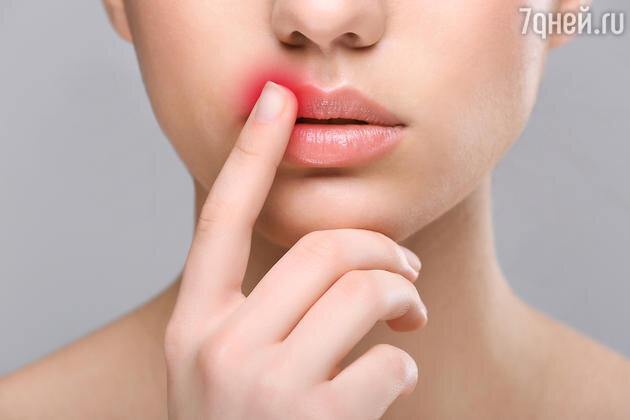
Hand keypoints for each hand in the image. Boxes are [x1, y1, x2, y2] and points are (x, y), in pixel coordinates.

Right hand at [164, 82, 427, 419]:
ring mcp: (262, 387)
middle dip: (382, 249)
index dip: (249, 153)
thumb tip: (338, 258)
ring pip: (364, 293)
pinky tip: (385, 385)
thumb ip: (257, 311)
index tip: (273, 103)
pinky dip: (401, 367)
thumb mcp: (224, 367)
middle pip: (323, 249)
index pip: (221, 219)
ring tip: (407, 321)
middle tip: (404, 268)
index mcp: (195, 324)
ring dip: (402, 299)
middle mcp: (218, 346)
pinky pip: (387, 363)